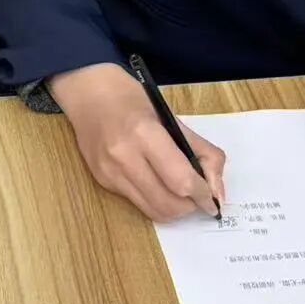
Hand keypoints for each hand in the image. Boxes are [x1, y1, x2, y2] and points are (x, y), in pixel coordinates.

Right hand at [49, 62, 225, 220]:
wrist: (86, 92)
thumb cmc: (132, 98)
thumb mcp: (173, 117)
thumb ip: (201, 151)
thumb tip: (217, 190)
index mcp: (145, 134)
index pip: (181, 180)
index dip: (203, 195)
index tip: (214, 201)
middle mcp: (124, 158)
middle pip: (167, 204)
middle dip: (190, 207)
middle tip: (198, 197)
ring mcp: (110, 173)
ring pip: (152, 211)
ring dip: (173, 209)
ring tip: (180, 194)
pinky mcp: (102, 181)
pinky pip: (137, 201)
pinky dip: (154, 199)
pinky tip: (156, 183)